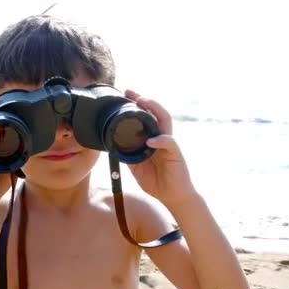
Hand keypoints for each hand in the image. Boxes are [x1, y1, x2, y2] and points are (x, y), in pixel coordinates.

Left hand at [124, 89, 196, 206]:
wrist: (172, 196)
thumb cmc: (156, 181)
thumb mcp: (136, 167)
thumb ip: (128, 154)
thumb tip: (112, 145)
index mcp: (153, 138)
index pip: (146, 117)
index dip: (137, 106)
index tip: (124, 96)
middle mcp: (162, 137)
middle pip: (156, 112)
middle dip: (144, 100)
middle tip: (130, 92)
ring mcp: (169, 144)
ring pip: (165, 121)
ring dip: (154, 110)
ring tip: (143, 103)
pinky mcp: (176, 154)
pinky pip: (169, 143)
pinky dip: (159, 140)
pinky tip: (150, 141)